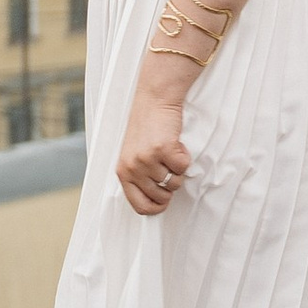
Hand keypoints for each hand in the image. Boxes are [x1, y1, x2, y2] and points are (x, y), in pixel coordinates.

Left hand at [117, 73, 191, 215]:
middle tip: (167, 165)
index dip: (156, 207)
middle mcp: (132, 168)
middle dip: (170, 184)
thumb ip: (140, 178)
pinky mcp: (164, 149)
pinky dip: (184, 157)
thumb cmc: (146, 128)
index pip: (140, 206)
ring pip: (174, 182)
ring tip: (169, 151)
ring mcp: (147, 159)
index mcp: (123, 172)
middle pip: (161, 196)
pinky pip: (183, 167)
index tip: (164, 201)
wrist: (154, 100)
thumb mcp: (133, 156)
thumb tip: (157, 201)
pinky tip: (175, 144)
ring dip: (177, 169)